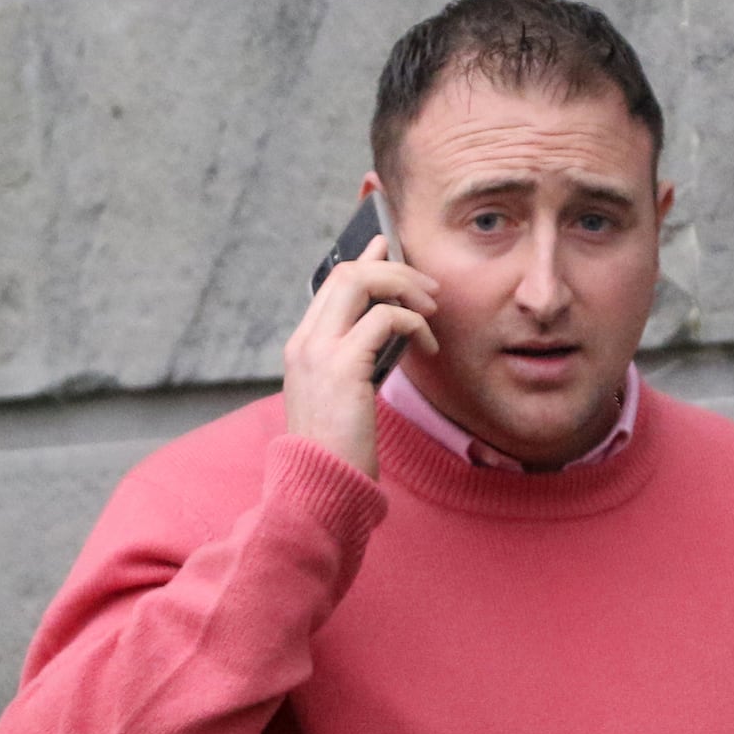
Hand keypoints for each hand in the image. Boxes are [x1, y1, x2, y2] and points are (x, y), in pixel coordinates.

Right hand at [282, 235, 438, 478]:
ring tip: (431, 307)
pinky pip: (385, 319)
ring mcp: (319, 352)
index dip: (363, 260)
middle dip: (392, 268)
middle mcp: (305, 343)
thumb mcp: (344, 399)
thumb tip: (388, 334)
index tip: (387, 245)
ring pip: (361, 282)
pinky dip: (413, 323)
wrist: (320, 488)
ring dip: (404, 287)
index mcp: (302, 349)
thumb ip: (356, 363)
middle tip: (428, 287)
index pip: (331, 285)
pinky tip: (427, 344)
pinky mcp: (342, 367)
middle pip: (346, 273)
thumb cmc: (338, 453)